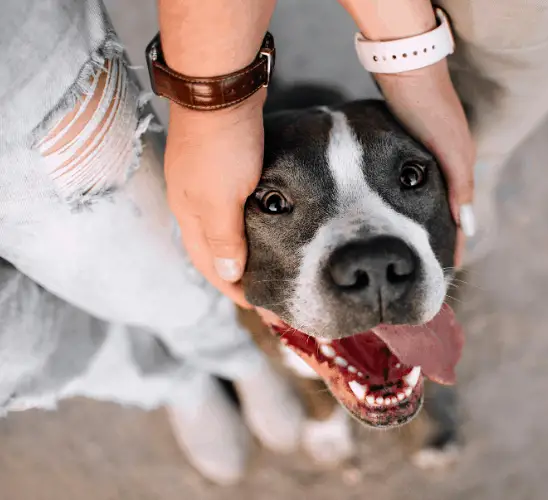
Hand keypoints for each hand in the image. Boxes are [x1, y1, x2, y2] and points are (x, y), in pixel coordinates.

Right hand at [164, 91, 266, 306]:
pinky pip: (234, 204)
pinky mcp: (223, 162)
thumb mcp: (221, 199)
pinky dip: (248, 222)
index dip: (231, 288)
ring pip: (224, 226)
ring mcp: (206, 179)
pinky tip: (265, 222)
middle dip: (234, 274)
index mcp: (189, 214)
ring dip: (241, 249)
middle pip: (212, 249)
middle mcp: (193, 200)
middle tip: (264, 289)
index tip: (258, 305)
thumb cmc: (221, 145)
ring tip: (266, 263)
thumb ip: (223, 239)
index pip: (207, 264)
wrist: (220, 87)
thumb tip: (228, 275)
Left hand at [375, 61, 475, 266]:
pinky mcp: (415, 148)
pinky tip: (404, 212)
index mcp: (462, 167)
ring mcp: (433, 156)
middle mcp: (450, 164)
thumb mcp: (449, 150)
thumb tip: (466, 227)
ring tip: (418, 249)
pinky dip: (416, 205)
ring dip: (430, 225)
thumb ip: (460, 187)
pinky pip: (418, 187)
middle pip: (449, 213)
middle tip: (432, 269)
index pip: (460, 218)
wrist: (407, 69)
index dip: (456, 245)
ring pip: (433, 202)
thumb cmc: (429, 109)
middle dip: (443, 241)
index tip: (449, 273)